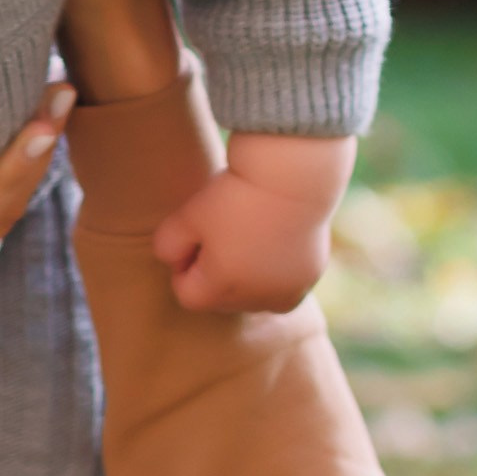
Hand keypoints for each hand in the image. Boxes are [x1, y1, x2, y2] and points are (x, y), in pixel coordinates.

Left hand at [154, 151, 344, 313]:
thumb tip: (175, 264)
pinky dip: (273, 274)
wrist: (293, 175)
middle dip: (214, 274)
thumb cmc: (235, 195)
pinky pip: (282, 289)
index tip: (196, 237)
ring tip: (248, 236)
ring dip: (244, 278)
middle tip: (224, 232)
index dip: (184, 266)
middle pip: (221, 300)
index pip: (188, 295)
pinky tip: (271, 243)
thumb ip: (166, 247)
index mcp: (221, 289)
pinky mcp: (310, 279)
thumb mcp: (186, 217)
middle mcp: (256, 300)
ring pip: (252, 298)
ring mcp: (287, 292)